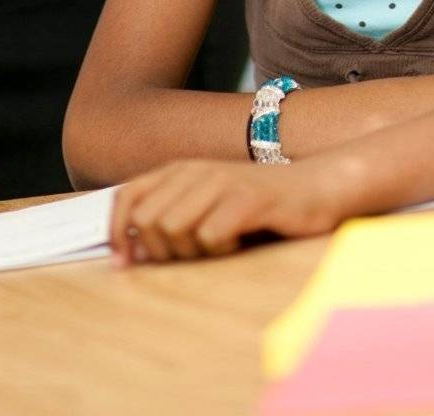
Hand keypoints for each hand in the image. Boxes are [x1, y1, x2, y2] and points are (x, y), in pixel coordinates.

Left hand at [109, 158, 353, 264]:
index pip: (127, 196)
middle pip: (148, 221)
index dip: (116, 232)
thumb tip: (129, 253)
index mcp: (180, 170)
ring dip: (192, 251)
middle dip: (162, 251)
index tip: (124, 264)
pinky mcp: (248, 199)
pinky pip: (211, 235)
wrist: (317, 186)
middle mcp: (196, 170)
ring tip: (218, 247)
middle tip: (193, 255)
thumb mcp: (207, 205)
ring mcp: (222, 181)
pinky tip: (239, 244)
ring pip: (174, 228)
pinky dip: (221, 250)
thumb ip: (170, 219)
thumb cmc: (258, 205)